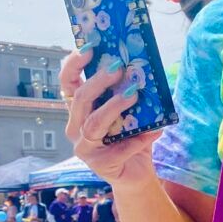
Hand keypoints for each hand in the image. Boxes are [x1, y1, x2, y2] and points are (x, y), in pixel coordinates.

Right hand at [60, 48, 161, 187]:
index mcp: (79, 110)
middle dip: (99, 81)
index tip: (88, 47)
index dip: (74, 65)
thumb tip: (141, 69)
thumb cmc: (131, 137)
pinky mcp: (100, 165)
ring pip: (94, 123)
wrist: (137, 173)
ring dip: (114, 106)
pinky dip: (138, 139)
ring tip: (134, 94)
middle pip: (81, 100)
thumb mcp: (128, 112)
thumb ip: (127, 93)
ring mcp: (85, 148)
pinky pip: (119, 149)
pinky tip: (154, 131)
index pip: (68, 84)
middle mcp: (76, 127)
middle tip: (119, 67)